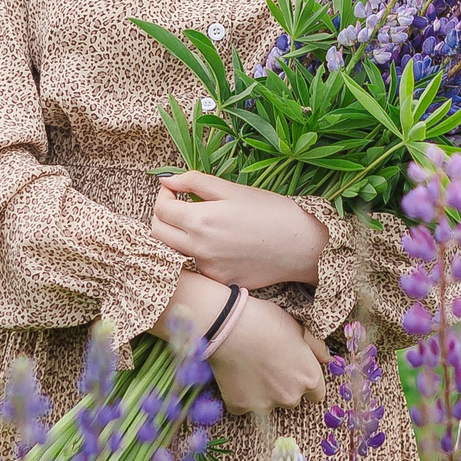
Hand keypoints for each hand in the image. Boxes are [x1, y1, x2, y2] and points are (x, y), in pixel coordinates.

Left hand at [151, 171, 328, 290]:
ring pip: (175, 250)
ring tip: (200, 222)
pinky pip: (197, 265)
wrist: (302, 246)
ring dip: (178, 234)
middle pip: (157, 233)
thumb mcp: (233, 189)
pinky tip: (220, 243)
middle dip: (161, 215)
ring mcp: (208, 268)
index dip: (163, 194)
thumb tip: (166, 179)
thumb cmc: (271, 211)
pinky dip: (199, 252)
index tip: (174, 189)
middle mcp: (199, 248)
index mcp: (201, 221)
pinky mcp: (220, 281)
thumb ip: (196, 182)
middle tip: (178, 204)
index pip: (160, 209)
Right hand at [159, 272, 324, 415]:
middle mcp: (290, 397)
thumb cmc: (265, 321)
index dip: (305, 381)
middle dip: (283, 386)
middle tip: (268, 364)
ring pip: (268, 403)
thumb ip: (317, 348)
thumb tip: (328, 359)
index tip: (293, 371)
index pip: (316, 394)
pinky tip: (236, 374)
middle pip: (292, 398)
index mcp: (309, 378)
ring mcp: (264, 405)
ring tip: (250, 367)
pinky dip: (241, 394)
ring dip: (263, 392)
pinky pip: (244, 405)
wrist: (227, 326)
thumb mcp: (298, 328)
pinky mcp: (240, 407)